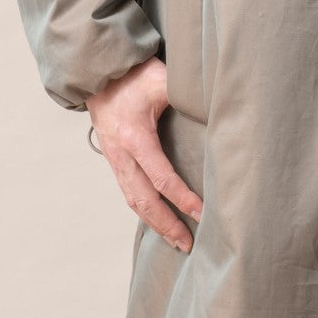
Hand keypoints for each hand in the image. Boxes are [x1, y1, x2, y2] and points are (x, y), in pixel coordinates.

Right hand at [86, 56, 202, 251]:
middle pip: (144, 200)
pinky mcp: (113, 159)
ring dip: (154, 223)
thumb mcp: (162, 80)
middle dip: (167, 225)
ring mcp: (114, 159)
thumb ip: (188, 94)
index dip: (183, 200)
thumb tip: (219, 108)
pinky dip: (142, 209)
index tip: (203, 214)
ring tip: (175, 240)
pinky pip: (127, 190)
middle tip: (188, 245)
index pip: (162, 178)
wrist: (98, 72)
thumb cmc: (134, 75)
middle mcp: (122, 154)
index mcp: (136, 137)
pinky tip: (156, 220)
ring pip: (133, 200)